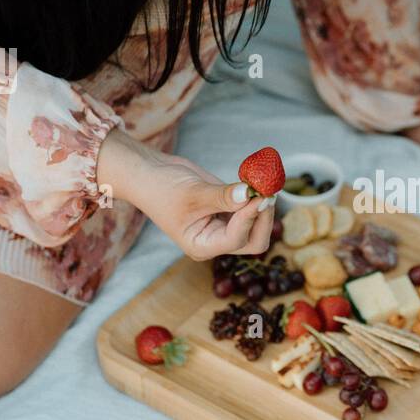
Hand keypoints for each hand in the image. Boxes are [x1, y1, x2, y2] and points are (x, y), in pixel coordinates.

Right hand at [97, 129, 272, 260]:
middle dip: (263, 218)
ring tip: (266, 183)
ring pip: (257, 225)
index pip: (235, 239)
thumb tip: (250, 194)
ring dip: (263, 206)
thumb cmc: (162, 187)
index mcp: (202, 246)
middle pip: (254, 241)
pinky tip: (260, 181)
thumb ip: (224, 197)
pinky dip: (257, 196)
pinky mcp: (229, 211)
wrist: (150, 173)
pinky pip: (250, 208)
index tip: (258, 195)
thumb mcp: (193, 193)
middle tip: (269, 192)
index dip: (249, 218)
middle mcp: (216, 241)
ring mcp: (224, 227)